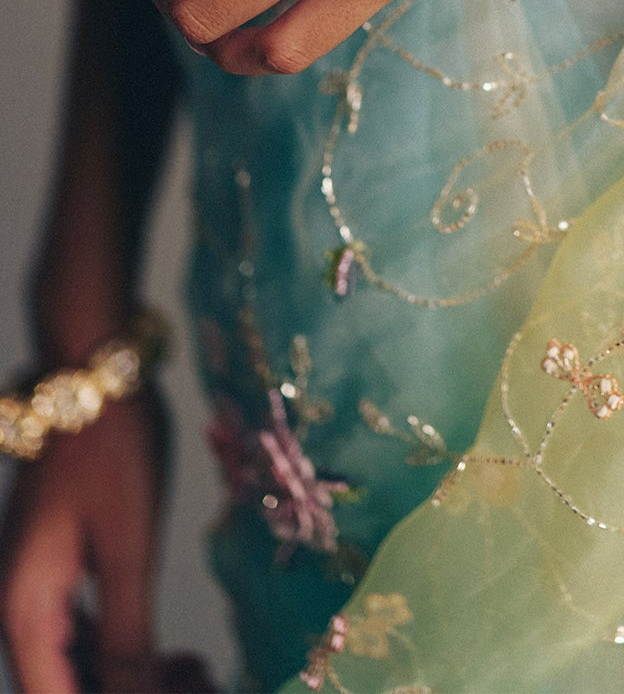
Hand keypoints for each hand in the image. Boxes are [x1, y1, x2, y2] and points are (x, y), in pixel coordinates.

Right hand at [0, 396, 164, 693]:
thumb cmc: (112, 447)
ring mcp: (34, 590)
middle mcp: (18, 609)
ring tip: (190, 673)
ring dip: (126, 678)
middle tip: (193, 681)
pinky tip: (169, 654)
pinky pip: (80, 635)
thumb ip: (126, 633)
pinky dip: (120, 650)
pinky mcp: (57, 571)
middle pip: (64, 687)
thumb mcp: (129, 545)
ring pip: (72, 666)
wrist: (94, 373)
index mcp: (24, 611)